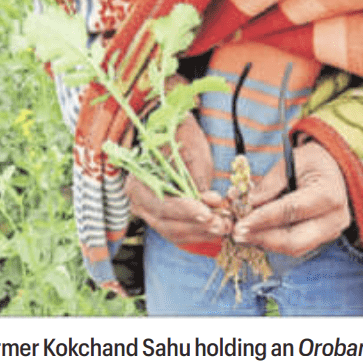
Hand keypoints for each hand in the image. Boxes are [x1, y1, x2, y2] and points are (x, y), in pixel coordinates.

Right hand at [124, 112, 230, 244]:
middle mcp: (139, 201)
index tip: (207, 213)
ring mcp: (150, 211)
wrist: (174, 130)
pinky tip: (215, 228)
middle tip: (221, 224)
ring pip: (173, 231)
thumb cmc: (181, 136)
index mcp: (138, 181)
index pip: (160, 205)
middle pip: (165, 223)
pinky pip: (178, 231)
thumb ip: (198, 179)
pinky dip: (197, 232)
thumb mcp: (190, 151)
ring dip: (200, 232)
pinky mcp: (164, 216)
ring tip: (224, 226)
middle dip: (196, 226)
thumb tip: (210, 202)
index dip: (184, 212)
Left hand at [231, 140, 350, 256]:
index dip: (263, 219)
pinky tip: (256, 234)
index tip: (240, 223)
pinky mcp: (324, 239)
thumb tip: (250, 203)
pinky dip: (274, 242)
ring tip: (242, 234)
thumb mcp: (291, 160)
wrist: (335, 168)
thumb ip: (271, 182)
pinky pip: (297, 246)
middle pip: (294, 240)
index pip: (291, 211)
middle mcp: (334, 219)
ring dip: (265, 243)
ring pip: (294, 248)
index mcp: (329, 194)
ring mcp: (331, 232)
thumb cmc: (313, 161)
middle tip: (237, 234)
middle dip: (263, 238)